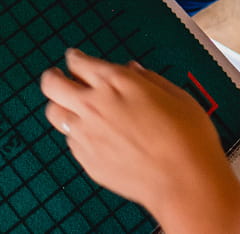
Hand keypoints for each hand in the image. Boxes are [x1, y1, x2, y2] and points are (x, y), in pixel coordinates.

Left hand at [40, 49, 239, 232]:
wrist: (184, 181)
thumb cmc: (187, 138)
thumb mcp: (175, 94)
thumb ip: (147, 78)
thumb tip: (132, 70)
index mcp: (115, 81)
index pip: (78, 62)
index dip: (75, 59)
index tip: (75, 60)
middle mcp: (94, 104)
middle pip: (52, 84)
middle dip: (53, 78)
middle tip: (57, 78)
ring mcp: (86, 134)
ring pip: (54, 113)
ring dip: (60, 107)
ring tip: (70, 109)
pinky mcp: (86, 160)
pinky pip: (70, 141)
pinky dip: (76, 135)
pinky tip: (93, 137)